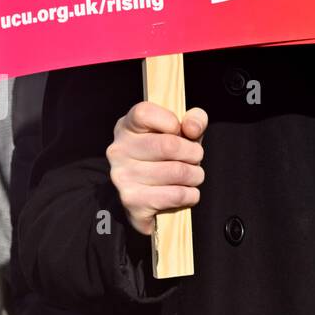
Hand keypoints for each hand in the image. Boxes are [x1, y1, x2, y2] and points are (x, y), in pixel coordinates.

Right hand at [107, 102, 206, 235]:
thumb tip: (192, 128)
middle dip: (194, 153)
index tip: (180, 131)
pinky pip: (176, 195)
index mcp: (127, 127)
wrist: (149, 197)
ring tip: (192, 176)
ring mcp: (122, 177)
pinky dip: (191, 194)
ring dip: (195, 175)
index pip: (144, 113)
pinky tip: (187, 192)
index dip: (171, 121)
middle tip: (196, 158)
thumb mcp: (183, 132)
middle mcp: (119, 151)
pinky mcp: (133, 201)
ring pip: (177, 172)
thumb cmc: (168, 156)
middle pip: (169, 145)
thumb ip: (195, 120)